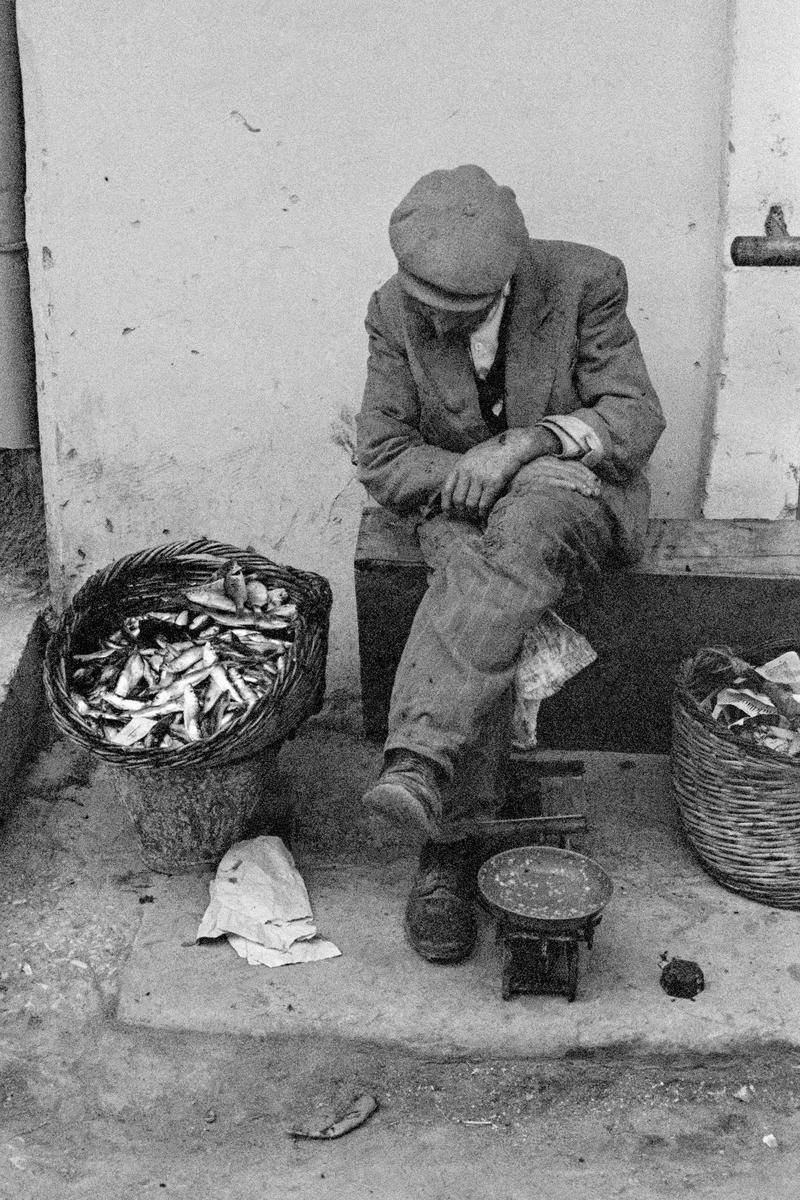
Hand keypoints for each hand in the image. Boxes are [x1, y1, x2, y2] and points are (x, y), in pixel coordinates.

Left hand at [440, 427, 561, 519]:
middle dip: (462, 511)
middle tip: (469, 515)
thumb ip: (464, 470)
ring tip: (478, 517)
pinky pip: (484, 505)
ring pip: (470, 505)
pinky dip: (484, 515)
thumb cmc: (494, 452)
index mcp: (460, 465)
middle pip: (458, 500)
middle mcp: (468, 471)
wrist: (514, 445)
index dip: (446, 504)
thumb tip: (457, 490)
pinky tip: (485, 518)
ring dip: (474, 514)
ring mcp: (480, 477)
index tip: (448, 512)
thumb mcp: (473, 456)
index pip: (447, 489)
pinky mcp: (494, 482)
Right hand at [518, 456, 600, 497]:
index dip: (586, 473)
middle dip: (586, 480)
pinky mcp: (531, 479)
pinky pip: (550, 481)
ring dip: (578, 484)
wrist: (498, 481)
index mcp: (548, 461)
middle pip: (571, 470)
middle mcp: (545, 463)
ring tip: (589, 492)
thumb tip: (571, 485)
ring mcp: (538, 470)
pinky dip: (562, 484)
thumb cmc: (517, 482)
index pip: (571, 465)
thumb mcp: (536, 475)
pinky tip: (572, 488)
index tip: (597, 483)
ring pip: (564, 475)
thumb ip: (552, 477)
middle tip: (597, 492)